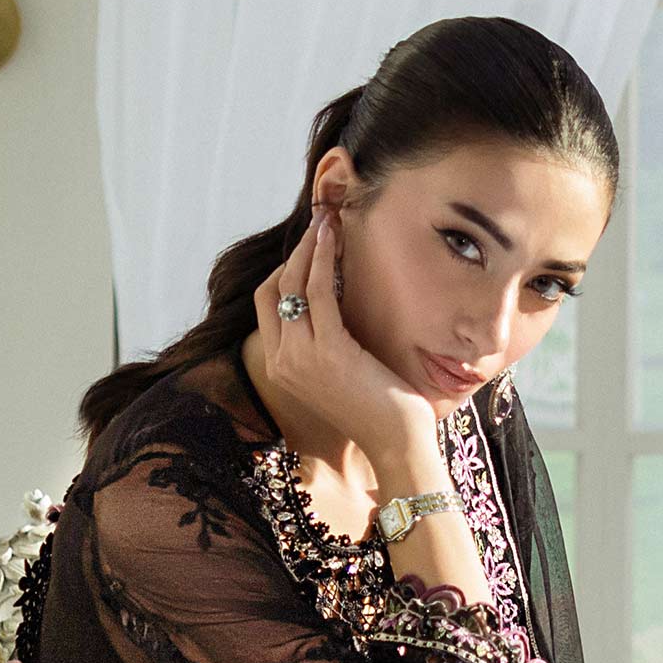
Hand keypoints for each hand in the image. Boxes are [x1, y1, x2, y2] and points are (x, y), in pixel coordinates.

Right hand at [253, 207, 439, 472]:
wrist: (395, 443)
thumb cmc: (377, 410)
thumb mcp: (338, 373)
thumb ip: (323, 343)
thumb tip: (331, 299)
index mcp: (280, 368)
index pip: (267, 304)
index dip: (285, 269)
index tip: (309, 247)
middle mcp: (282, 362)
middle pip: (274, 287)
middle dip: (295, 249)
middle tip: (319, 221)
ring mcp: (301, 357)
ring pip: (293, 282)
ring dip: (310, 244)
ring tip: (329, 219)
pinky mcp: (328, 350)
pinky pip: (320, 290)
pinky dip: (325, 258)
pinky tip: (336, 238)